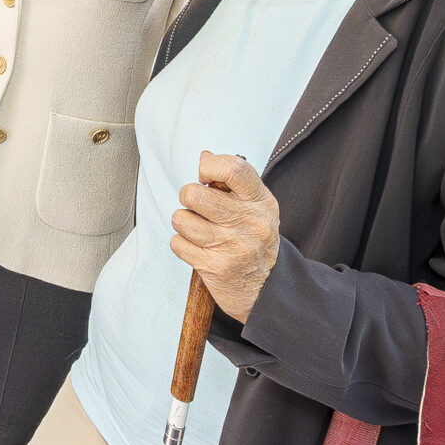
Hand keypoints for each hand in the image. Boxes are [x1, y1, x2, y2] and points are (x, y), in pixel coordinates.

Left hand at [169, 152, 280, 322]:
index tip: (205, 177)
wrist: (267, 288)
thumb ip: (231, 181)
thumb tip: (205, 156)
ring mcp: (233, 246)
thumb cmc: (255, 240)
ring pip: (181, 219)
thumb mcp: (255, 207)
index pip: (233, 169)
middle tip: (199, 209)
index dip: (210, 167)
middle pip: (194, 194)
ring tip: (200, 230)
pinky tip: (199, 249)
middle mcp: (250, 222)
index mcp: (261, 201)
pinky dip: (183, 245)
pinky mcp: (215, 267)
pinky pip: (178, 243)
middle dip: (189, 199)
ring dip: (184, 224)